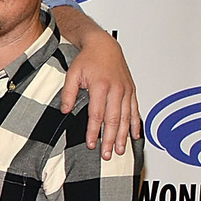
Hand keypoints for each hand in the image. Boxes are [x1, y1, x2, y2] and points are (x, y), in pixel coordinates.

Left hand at [60, 31, 138, 159]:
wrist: (104, 45)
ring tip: (119, 150)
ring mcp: (126, 90)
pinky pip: (135, 110)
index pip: (97, 114)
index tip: (91, 144)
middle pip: (113, 119)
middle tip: (106, 155)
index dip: (94, 131)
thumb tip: (64, 111)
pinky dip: (135, 124)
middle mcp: (116, 89)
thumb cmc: (87, 59)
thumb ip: (68, 93)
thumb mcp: (72, 73)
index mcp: (101, 86)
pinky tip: (134, 136)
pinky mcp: (131, 90)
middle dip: (109, 139)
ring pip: (126, 117)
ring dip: (123, 136)